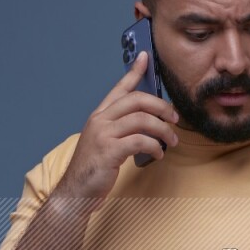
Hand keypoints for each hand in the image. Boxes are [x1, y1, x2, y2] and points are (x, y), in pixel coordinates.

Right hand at [57, 51, 178, 209]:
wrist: (75, 192)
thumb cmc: (93, 170)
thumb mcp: (104, 143)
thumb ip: (120, 130)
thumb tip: (147, 124)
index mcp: (99, 116)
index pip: (119, 88)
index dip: (133, 72)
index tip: (145, 57)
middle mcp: (100, 120)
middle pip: (137, 100)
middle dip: (161, 106)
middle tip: (174, 118)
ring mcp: (104, 135)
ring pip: (142, 120)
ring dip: (163, 130)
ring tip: (172, 141)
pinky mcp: (109, 151)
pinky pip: (141, 141)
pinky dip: (155, 147)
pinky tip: (158, 155)